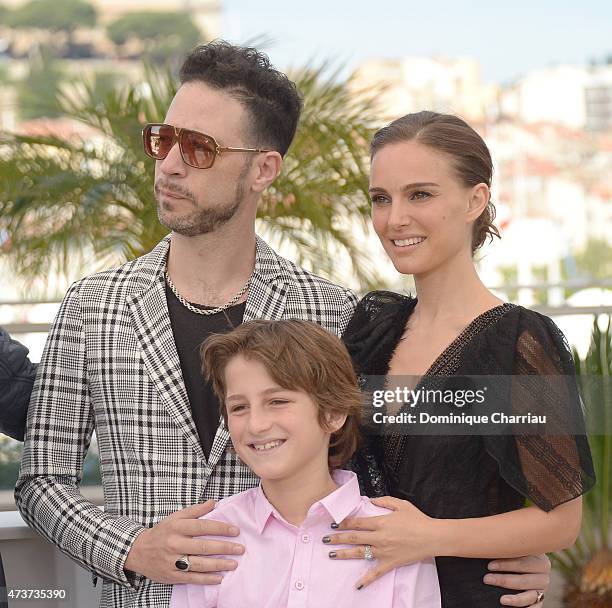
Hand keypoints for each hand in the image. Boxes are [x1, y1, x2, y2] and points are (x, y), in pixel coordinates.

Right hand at [124, 501, 243, 583]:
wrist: (138, 551)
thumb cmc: (162, 532)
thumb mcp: (176, 517)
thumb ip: (196, 510)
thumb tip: (215, 502)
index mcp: (178, 527)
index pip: (203, 526)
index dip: (221, 528)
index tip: (235, 531)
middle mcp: (175, 544)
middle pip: (204, 546)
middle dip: (224, 548)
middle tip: (240, 549)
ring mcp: (173, 561)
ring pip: (199, 564)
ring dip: (218, 565)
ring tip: (234, 564)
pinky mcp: (171, 575)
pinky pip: (192, 578)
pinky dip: (207, 579)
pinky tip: (219, 578)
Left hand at [323, 495, 439, 588]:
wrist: (433, 537)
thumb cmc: (418, 519)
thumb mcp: (401, 504)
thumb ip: (384, 501)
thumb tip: (370, 500)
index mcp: (381, 522)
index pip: (357, 522)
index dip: (344, 522)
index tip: (333, 523)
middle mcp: (379, 537)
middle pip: (354, 537)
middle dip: (337, 538)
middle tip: (325, 539)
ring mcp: (384, 551)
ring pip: (360, 553)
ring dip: (344, 554)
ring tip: (331, 554)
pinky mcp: (391, 563)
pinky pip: (376, 573)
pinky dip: (366, 580)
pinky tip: (357, 585)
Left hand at [484, 554, 550, 606]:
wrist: (523, 567)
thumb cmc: (512, 554)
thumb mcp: (513, 550)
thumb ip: (506, 550)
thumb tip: (487, 549)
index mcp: (539, 559)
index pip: (522, 562)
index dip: (506, 564)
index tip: (489, 566)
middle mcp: (543, 575)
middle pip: (524, 580)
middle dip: (504, 580)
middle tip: (487, 579)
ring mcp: (542, 589)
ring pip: (530, 595)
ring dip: (515, 599)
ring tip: (502, 600)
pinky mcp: (540, 600)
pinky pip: (536, 607)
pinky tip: (511, 605)